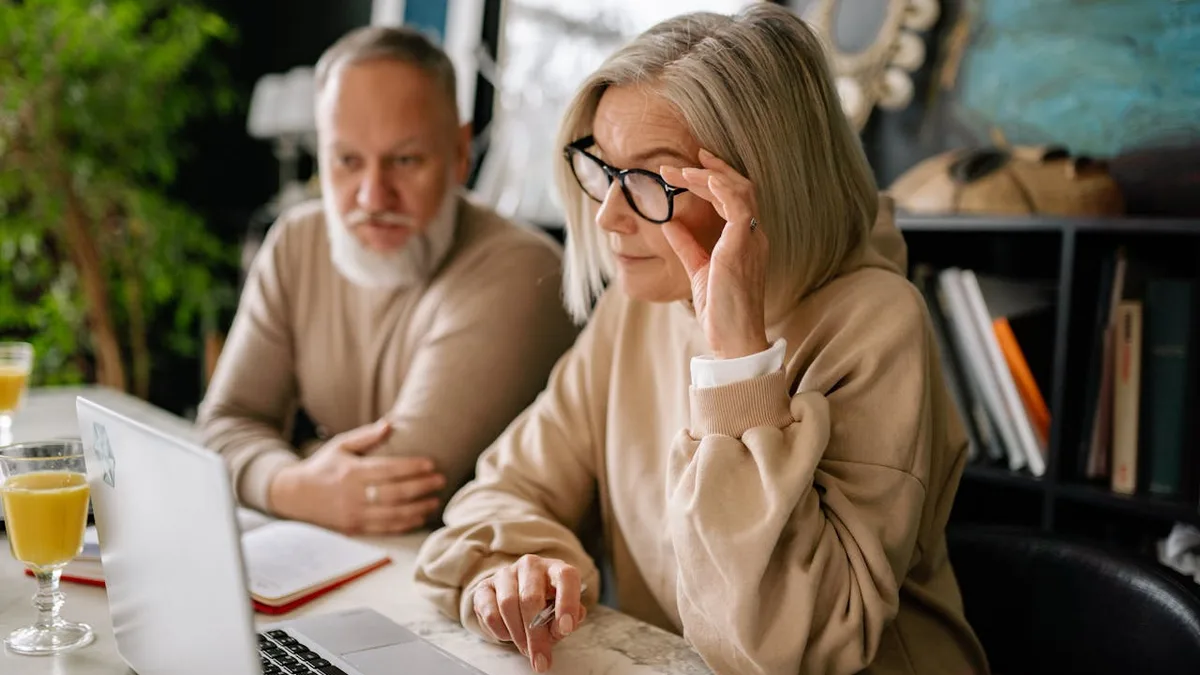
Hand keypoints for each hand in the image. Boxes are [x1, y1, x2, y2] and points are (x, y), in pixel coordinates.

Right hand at [267, 420, 444, 533]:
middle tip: (441, 481)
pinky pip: (385, 528)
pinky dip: (405, 524)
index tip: (431, 464)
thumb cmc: (322, 466)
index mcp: (352, 472)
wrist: (294, 495)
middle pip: (396, 493)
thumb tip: (389, 424)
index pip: (389, 470)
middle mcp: (354, 494)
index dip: (412, 468)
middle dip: (422, 487)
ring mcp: (354, 514)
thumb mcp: (340, 445)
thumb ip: (366, 436)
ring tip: (435, 501)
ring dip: (418, 508)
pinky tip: (420, 518)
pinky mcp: (354, 528)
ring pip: (394, 514)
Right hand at [472, 555, 586, 672]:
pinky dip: (500, 631)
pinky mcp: (485, 586)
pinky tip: (509, 634)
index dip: (567, 603)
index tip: (566, 629)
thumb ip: (567, 620)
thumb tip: (561, 627)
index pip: (566, 577)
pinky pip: (490, 612)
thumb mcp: (562, 613)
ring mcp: (506, 573)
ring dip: (518, 634)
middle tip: (540, 658)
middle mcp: (531, 565)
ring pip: (508, 604)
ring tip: (525, 648)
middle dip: (536, 635)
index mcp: (555, 569)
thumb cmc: (546, 605)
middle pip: (531, 598)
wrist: (517, 596)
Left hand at [659, 149, 770, 359]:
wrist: (734, 339)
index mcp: (747, 240)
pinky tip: (702, 178)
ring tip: (681, 170)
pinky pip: (739, 207)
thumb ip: (688, 245)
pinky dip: (722, 188)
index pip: (735, 198)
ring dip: (709, 176)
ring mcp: (752, 239)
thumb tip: (670, 224)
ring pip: (739, 191)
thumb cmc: (721, 311)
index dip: (714, 179)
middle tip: (681, 161)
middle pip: (739, 188)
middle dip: (710, 170)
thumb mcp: (699, 271)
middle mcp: (755, 235)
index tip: (690, 166)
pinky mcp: (743, 246)